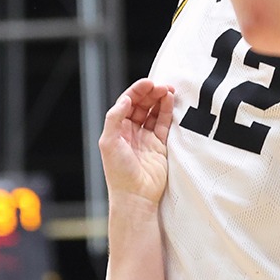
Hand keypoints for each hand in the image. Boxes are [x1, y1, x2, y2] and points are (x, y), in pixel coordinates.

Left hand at [99, 79, 173, 205]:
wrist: (135, 196)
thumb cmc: (118, 173)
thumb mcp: (109, 142)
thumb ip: (115, 118)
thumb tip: (125, 99)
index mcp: (117, 129)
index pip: (127, 103)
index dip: (137, 92)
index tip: (148, 83)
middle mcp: (131, 131)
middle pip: (142, 105)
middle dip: (151, 93)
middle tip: (160, 86)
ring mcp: (146, 138)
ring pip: (154, 112)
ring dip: (160, 100)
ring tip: (168, 90)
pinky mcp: (160, 145)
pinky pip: (164, 123)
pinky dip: (167, 111)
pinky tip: (170, 101)